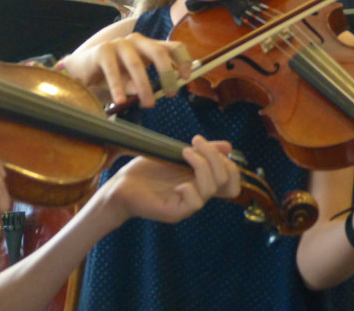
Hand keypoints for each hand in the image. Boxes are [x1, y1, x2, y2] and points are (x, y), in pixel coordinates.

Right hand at [63, 32, 191, 106]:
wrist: (82, 73)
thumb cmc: (113, 77)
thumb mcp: (134, 82)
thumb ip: (149, 83)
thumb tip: (164, 91)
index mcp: (149, 47)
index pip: (173, 47)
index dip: (183, 60)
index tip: (186, 78)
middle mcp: (137, 42)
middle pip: (158, 51)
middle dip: (167, 73)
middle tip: (170, 93)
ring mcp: (119, 44)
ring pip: (136, 63)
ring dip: (144, 85)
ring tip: (148, 104)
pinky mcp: (102, 50)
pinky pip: (112, 69)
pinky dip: (118, 86)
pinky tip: (121, 100)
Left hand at [100, 136, 240, 225]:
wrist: (120, 185)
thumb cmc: (146, 171)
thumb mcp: (176, 154)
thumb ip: (201, 152)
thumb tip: (228, 146)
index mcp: (202, 182)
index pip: (232, 181)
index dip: (229, 163)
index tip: (206, 144)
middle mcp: (199, 194)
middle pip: (228, 181)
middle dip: (215, 157)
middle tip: (195, 141)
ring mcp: (188, 205)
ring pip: (212, 188)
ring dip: (202, 164)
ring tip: (184, 152)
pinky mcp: (175, 213)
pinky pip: (195, 203)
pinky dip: (189, 187)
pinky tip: (175, 182)